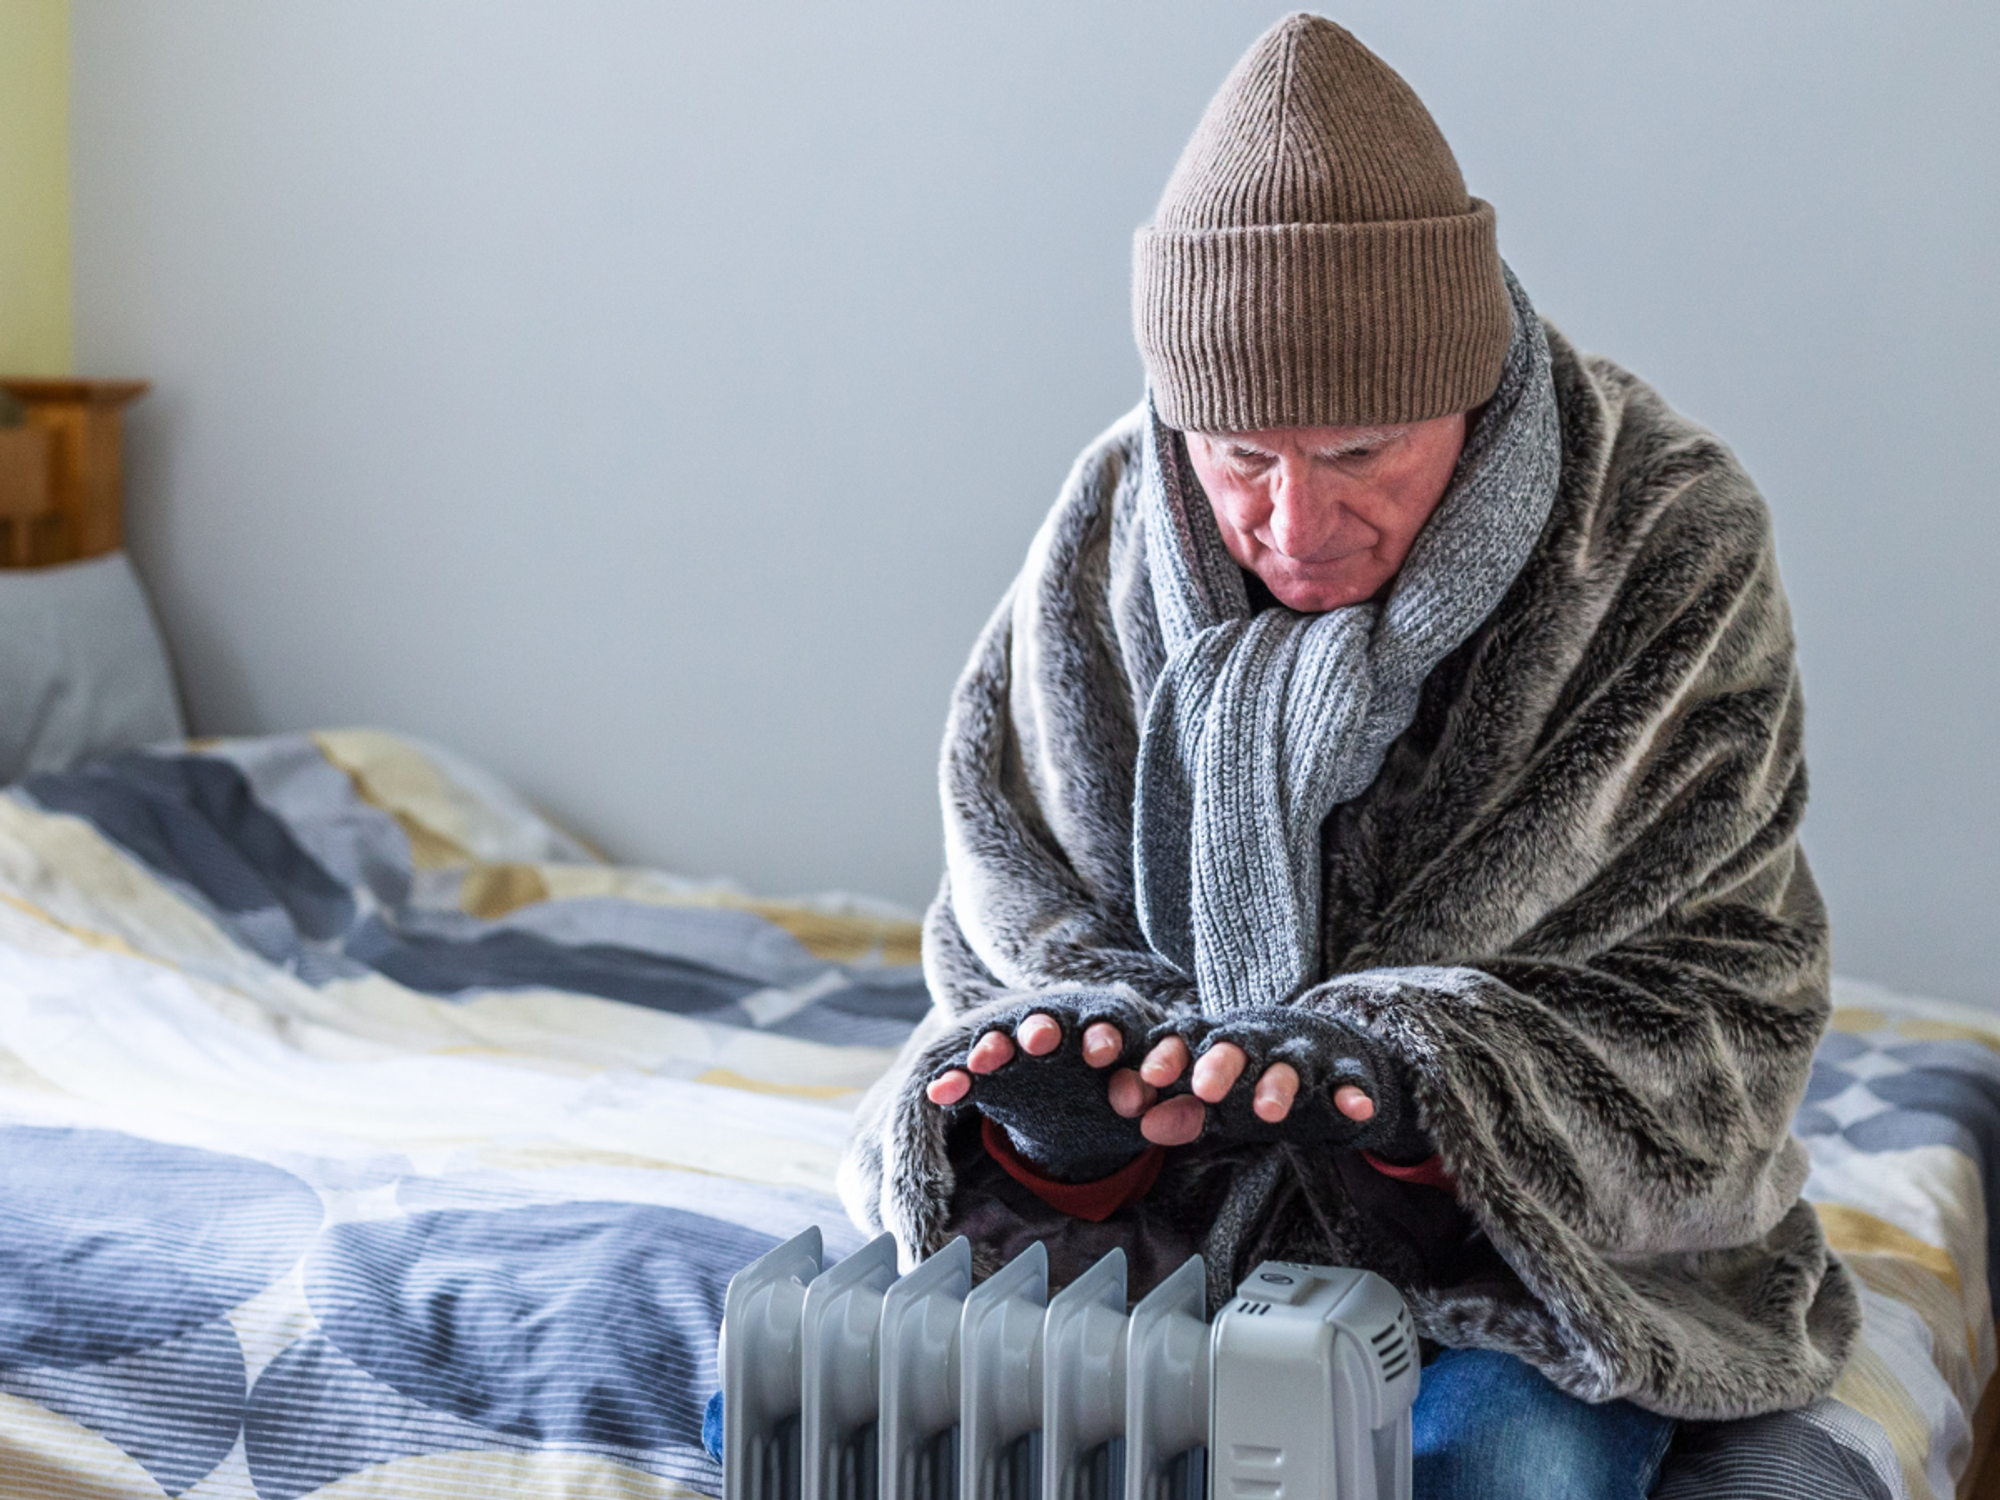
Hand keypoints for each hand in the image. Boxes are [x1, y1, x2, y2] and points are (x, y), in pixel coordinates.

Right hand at [924, 995, 1157, 1182]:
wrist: (1081, 1110)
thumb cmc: (1122, 1100)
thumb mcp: (1151, 1110)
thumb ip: (1175, 1111)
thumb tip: (1194, 1115)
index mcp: (1107, 1031)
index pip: (1109, 1023)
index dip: (1105, 1035)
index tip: (1102, 1053)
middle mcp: (1063, 1030)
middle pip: (1052, 1019)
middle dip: (1045, 1027)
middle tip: (1039, 1040)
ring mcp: (1020, 1047)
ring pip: (1006, 1036)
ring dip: (996, 1043)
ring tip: (985, 1058)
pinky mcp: (991, 1070)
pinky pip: (968, 1070)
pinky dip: (955, 1079)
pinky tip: (941, 1091)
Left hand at [1123, 1034, 1378, 1146]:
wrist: (1326, 1047)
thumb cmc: (1255, 1076)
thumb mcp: (1216, 1098)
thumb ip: (1182, 1111)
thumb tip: (1146, 1126)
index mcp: (1219, 1041)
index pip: (1187, 1040)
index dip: (1169, 1056)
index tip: (1151, 1077)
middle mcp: (1259, 1040)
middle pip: (1236, 1045)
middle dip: (1220, 1064)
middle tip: (1205, 1089)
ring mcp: (1302, 1053)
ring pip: (1290, 1065)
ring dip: (1279, 1086)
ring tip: (1268, 1111)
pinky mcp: (1344, 1068)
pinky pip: (1349, 1079)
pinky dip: (1352, 1093)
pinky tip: (1358, 1108)